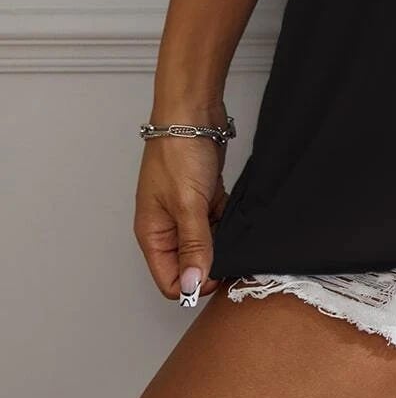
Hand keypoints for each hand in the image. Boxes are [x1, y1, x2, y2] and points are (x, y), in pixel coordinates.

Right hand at [134, 133, 230, 304]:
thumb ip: (193, 245)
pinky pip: (217, 223)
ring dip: (221, 245)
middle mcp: (167, 227)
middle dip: (210, 266)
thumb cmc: (178, 151)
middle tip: (236, 260)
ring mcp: (186, 212)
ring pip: (205, 244)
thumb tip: (192, 285)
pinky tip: (241, 223)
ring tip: (241, 240)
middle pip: (189, 265)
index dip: (193, 285)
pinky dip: (227, 225)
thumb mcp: (187, 204)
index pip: (169, 280)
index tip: (219, 277)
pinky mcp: (204, 197)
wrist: (193, 112)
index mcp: (153, 234)